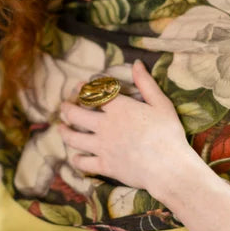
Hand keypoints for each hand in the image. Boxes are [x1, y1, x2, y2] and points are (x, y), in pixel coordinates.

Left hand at [58, 60, 191, 196]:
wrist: (168, 167)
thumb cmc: (168, 134)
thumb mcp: (161, 104)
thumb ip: (147, 83)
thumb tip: (137, 63)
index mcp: (118, 108)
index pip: (93, 94)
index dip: (82, 88)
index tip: (78, 86)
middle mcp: (105, 126)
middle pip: (76, 114)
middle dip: (67, 108)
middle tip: (63, 106)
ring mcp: (102, 147)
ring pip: (74, 138)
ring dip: (64, 132)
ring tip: (61, 129)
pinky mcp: (104, 166)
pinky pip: (83, 163)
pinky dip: (77, 159)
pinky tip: (75, 157)